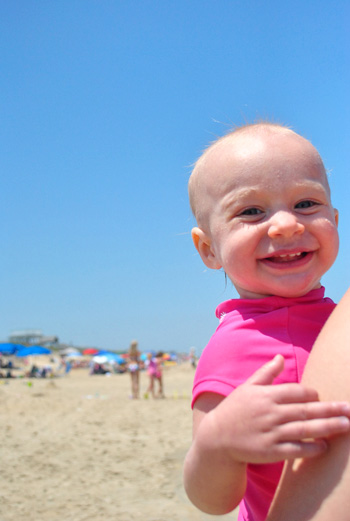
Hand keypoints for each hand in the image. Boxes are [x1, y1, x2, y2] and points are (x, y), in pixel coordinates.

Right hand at [210, 355, 349, 463]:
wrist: (216, 438)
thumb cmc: (234, 410)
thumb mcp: (247, 388)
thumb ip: (266, 373)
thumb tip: (280, 357)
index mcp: (265, 395)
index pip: (296, 391)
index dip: (312, 394)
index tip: (321, 397)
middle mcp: (270, 413)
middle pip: (306, 410)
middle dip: (330, 409)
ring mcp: (270, 433)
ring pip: (304, 429)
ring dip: (327, 427)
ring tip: (346, 425)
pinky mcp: (269, 451)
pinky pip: (295, 450)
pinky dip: (311, 448)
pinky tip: (324, 446)